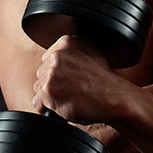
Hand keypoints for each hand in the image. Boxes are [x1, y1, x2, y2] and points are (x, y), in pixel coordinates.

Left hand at [32, 36, 146, 124]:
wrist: (116, 98)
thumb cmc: (105, 82)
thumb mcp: (90, 54)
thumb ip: (70, 54)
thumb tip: (53, 59)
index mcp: (66, 42)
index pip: (46, 59)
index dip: (58, 73)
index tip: (70, 79)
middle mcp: (57, 55)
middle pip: (40, 74)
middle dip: (53, 84)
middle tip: (72, 90)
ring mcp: (51, 72)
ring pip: (38, 88)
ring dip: (51, 97)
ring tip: (71, 97)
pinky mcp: (48, 90)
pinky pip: (37, 103)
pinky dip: (48, 109)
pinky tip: (65, 106)